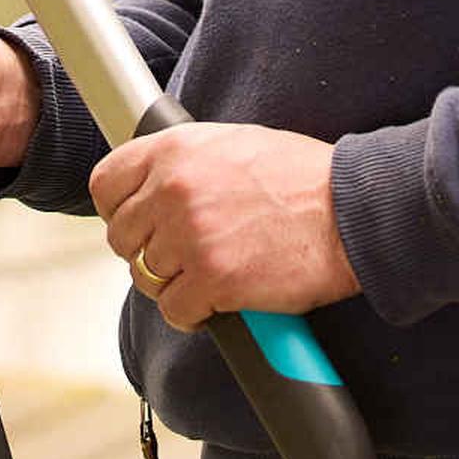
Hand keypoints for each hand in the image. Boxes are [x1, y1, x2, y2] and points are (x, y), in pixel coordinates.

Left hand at [90, 124, 359, 330]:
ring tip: (209, 275)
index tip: (139, 223)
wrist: (353, 210)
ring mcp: (190, 237)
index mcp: (175, 150)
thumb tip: (155, 186)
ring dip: (174, 284)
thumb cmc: (306, 178)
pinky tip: (221, 300)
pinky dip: (195, 314)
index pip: (106, 184)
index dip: (119, 210)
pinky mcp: (212, 280)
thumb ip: (186, 163)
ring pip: (146, 278)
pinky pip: (175, 311)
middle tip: (185, 255)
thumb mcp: (234, 144)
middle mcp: (174, 190)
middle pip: (122, 238)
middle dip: (150, 252)